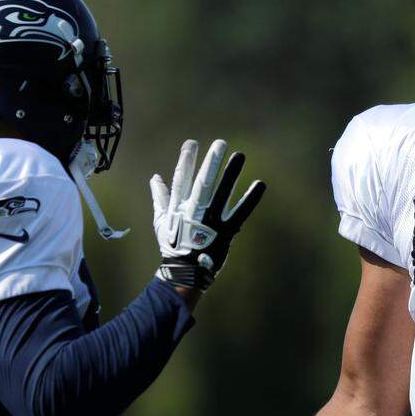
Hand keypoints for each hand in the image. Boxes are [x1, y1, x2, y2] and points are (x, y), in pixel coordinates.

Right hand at [151, 139, 265, 290]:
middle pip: (203, 182)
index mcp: (178, 208)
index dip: (186, 160)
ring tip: (240, 155)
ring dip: (231, 174)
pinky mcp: (226, 232)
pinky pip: (240, 212)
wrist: (185, 272)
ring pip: (221, 194)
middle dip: (211, 162)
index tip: (192, 143)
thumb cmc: (173, 245)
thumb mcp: (161, 221)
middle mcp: (194, 212)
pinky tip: (260, 184)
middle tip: (220, 143)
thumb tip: (155, 177)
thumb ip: (160, 197)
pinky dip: (250, 198)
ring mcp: (210, 222)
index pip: (181, 179)